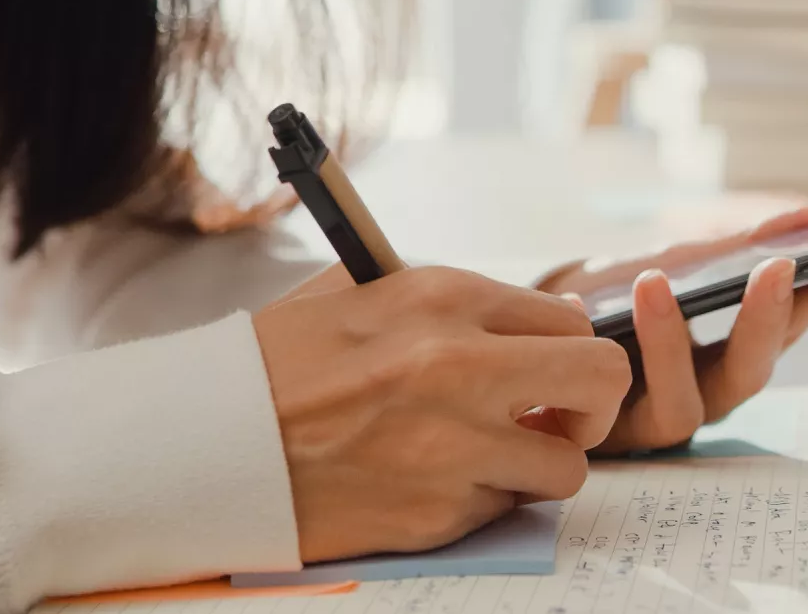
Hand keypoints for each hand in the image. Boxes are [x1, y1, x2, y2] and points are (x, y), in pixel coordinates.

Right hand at [251, 266, 630, 562]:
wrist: (203, 442)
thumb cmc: (276, 366)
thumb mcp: (360, 294)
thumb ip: (448, 305)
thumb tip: (528, 320)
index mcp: (443, 298)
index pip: (569, 319)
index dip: (566, 350)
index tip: (548, 371)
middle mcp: (461, 365)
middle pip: (604, 378)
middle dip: (593, 405)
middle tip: (558, 419)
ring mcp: (454, 445)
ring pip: (568, 466)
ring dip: (537, 466)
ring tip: (488, 459)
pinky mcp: (436, 513)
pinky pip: (502, 509)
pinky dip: (480, 502)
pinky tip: (430, 484)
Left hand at [538, 207, 807, 452]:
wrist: (525, 328)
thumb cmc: (610, 295)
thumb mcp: (672, 261)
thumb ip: (739, 244)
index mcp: (727, 352)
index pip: (792, 327)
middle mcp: (698, 393)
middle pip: (747, 376)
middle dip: (763, 324)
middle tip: (778, 268)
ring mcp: (646, 420)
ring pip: (680, 407)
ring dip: (670, 342)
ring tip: (654, 283)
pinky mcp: (594, 436)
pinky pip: (600, 405)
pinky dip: (588, 345)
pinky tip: (574, 305)